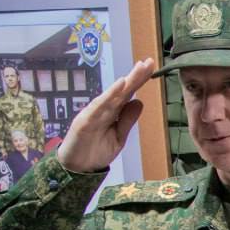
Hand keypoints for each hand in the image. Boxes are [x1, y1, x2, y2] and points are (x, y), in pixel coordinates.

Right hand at [57, 58, 155, 173]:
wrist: (77, 168)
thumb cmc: (96, 150)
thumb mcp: (118, 137)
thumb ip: (127, 120)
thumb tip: (139, 102)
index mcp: (112, 112)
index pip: (128, 93)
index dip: (139, 81)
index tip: (151, 67)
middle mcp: (103, 108)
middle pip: (122, 90)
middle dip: (136, 76)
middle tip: (149, 62)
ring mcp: (94, 113)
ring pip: (113, 94)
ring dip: (126, 81)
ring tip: (139, 69)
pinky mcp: (85, 121)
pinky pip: (99, 106)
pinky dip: (109, 95)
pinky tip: (120, 84)